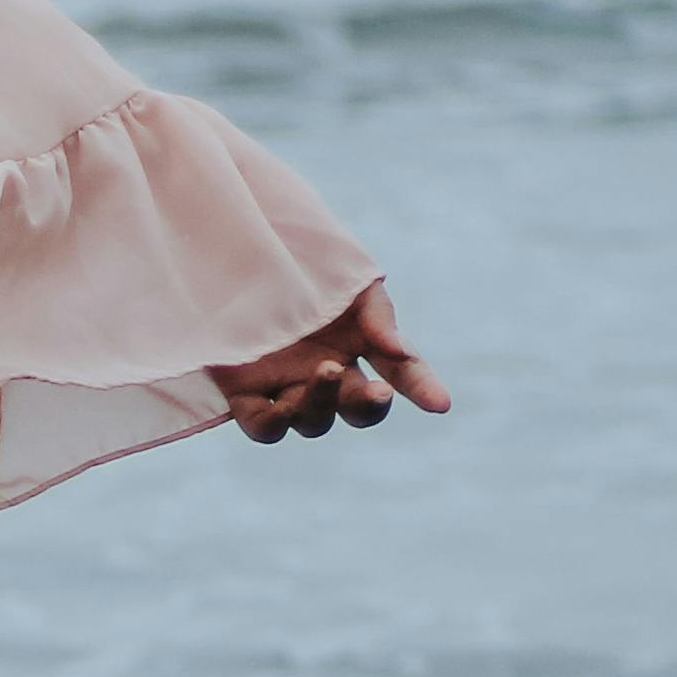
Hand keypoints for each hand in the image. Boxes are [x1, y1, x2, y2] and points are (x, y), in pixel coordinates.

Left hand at [220, 282, 447, 444]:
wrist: (235, 249)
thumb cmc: (298, 261)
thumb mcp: (348, 280)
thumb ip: (376, 316)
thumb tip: (400, 352)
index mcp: (360, 343)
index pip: (401, 373)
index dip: (421, 389)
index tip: (441, 404)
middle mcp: (328, 373)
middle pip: (357, 408)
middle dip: (369, 404)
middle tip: (375, 391)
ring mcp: (288, 387)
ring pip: (313, 421)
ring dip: (323, 403)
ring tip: (324, 370)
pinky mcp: (245, 395)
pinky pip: (264, 427)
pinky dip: (276, 422)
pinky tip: (286, 403)